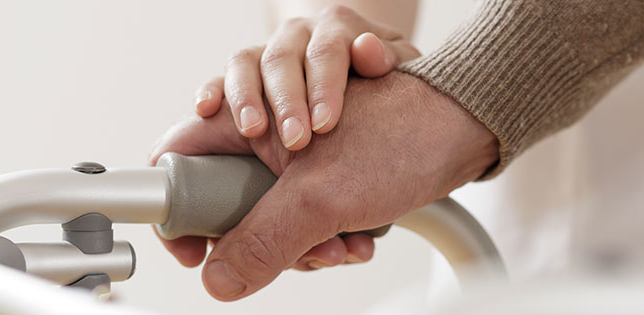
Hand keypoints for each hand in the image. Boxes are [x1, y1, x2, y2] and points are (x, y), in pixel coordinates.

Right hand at [150, 72, 497, 299]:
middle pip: (225, 204)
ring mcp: (296, 162)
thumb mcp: (321, 194)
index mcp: (249, 120)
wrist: (466, 127)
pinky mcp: (325, 181)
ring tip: (343, 245)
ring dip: (302, 247)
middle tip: (294, 254)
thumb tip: (218, 280)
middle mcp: (265, 139)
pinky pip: (306, 222)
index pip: (179, 160)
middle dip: (258, 241)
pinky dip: (327, 239)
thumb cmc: (404, 132)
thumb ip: (262, 238)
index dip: (177, 209)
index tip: (195, 250)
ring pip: (270, 221)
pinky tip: (358, 240)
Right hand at [194, 5, 418, 149]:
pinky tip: (205, 110)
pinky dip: (213, 90)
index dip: (324, 87)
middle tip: (296, 142)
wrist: (355, 55)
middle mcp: (298, 33)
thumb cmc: (381, 71)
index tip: (325, 125)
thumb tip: (368, 50)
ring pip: (246, 62)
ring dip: (245, 98)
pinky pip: (222, 74)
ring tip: (253, 131)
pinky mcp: (247, 70)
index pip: (327, 52)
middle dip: (287, 102)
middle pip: (283, 60)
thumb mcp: (398, 63)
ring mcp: (269, 49)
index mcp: (337, 27)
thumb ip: (388, 59)